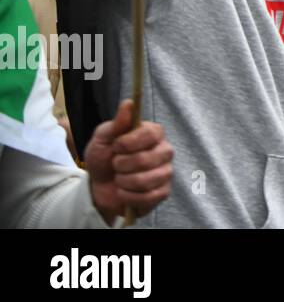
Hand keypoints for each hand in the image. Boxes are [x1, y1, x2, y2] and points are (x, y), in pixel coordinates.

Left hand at [84, 100, 173, 224]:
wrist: (99, 187)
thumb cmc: (104, 158)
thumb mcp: (102, 139)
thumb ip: (115, 123)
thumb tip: (128, 104)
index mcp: (153, 134)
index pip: (151, 134)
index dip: (131, 142)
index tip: (116, 146)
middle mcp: (164, 151)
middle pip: (148, 159)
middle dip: (122, 165)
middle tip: (115, 165)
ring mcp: (165, 172)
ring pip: (147, 180)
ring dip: (124, 182)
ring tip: (119, 180)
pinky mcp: (163, 192)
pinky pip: (148, 197)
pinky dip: (129, 197)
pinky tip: (125, 192)